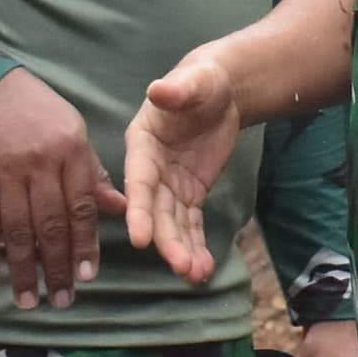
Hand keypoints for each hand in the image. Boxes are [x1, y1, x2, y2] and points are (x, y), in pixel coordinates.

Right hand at [0, 70, 102, 309]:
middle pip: (51, 225)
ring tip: (28, 300)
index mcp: (71, 151)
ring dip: (22, 270)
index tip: (87, 276)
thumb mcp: (72, 130)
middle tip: (61, 300)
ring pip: (18, 230)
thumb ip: (92, 172)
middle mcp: (40, 163)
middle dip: (57, 267)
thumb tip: (122, 208)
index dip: (85, 244)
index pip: (82, 206)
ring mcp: (6, 172)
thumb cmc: (34, 112)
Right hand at [122, 45, 247, 283]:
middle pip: (156, 212)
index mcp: (142, 145)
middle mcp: (150, 170)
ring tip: (197, 275)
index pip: (138, 183)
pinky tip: (204, 269)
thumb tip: (158, 89)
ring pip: (173, 224)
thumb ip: (176, 89)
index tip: (140, 239)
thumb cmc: (200, 82)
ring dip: (183, 250)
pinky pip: (191, 223)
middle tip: (183, 267)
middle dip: (168, 240)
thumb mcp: (192, 82)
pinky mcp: (189, 193)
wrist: (218, 91)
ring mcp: (169, 185)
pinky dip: (196, 244)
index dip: (139, 211)